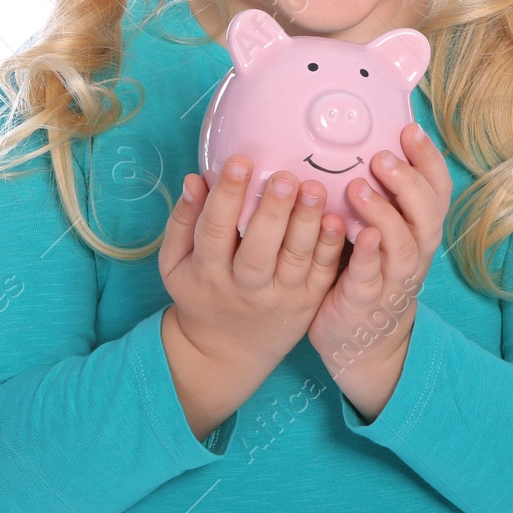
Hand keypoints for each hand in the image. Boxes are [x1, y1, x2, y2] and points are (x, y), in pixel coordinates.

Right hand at [160, 156, 344, 377]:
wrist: (226, 351)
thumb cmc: (200, 292)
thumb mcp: (175, 263)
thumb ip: (183, 220)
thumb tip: (195, 179)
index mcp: (207, 273)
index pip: (214, 230)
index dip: (226, 196)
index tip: (240, 161)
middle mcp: (244, 288)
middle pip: (258, 250)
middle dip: (272, 212)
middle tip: (284, 177)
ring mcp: (280, 297)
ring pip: (294, 260)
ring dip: (307, 223)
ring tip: (314, 188)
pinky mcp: (307, 302)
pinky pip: (321, 274)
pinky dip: (330, 248)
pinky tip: (336, 219)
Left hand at [307, 122, 451, 405]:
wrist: (360, 342)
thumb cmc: (365, 270)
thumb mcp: (378, 230)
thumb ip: (376, 194)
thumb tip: (357, 139)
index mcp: (419, 230)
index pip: (437, 190)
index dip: (428, 159)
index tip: (409, 129)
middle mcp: (415, 253)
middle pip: (427, 214)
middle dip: (408, 182)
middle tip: (382, 157)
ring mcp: (392, 279)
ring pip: (403, 245)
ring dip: (385, 213)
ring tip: (358, 187)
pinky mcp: (366, 300)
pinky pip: (370, 276)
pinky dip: (367, 255)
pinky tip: (358, 234)